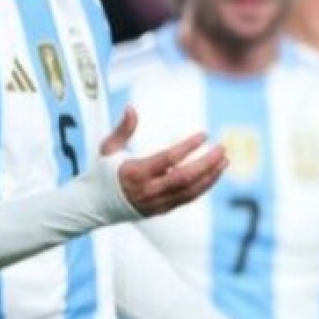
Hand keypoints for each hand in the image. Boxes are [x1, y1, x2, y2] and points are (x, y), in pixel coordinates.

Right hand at [102, 105, 227, 216]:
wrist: (94, 205)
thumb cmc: (103, 173)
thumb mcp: (108, 148)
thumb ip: (123, 129)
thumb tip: (132, 108)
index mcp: (134, 173)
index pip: (168, 159)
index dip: (188, 147)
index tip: (204, 135)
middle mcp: (147, 190)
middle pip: (185, 178)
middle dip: (207, 163)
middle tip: (222, 149)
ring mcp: (156, 203)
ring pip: (190, 191)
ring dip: (210, 175)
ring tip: (224, 161)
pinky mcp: (162, 210)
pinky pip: (188, 199)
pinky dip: (204, 186)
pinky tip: (213, 174)